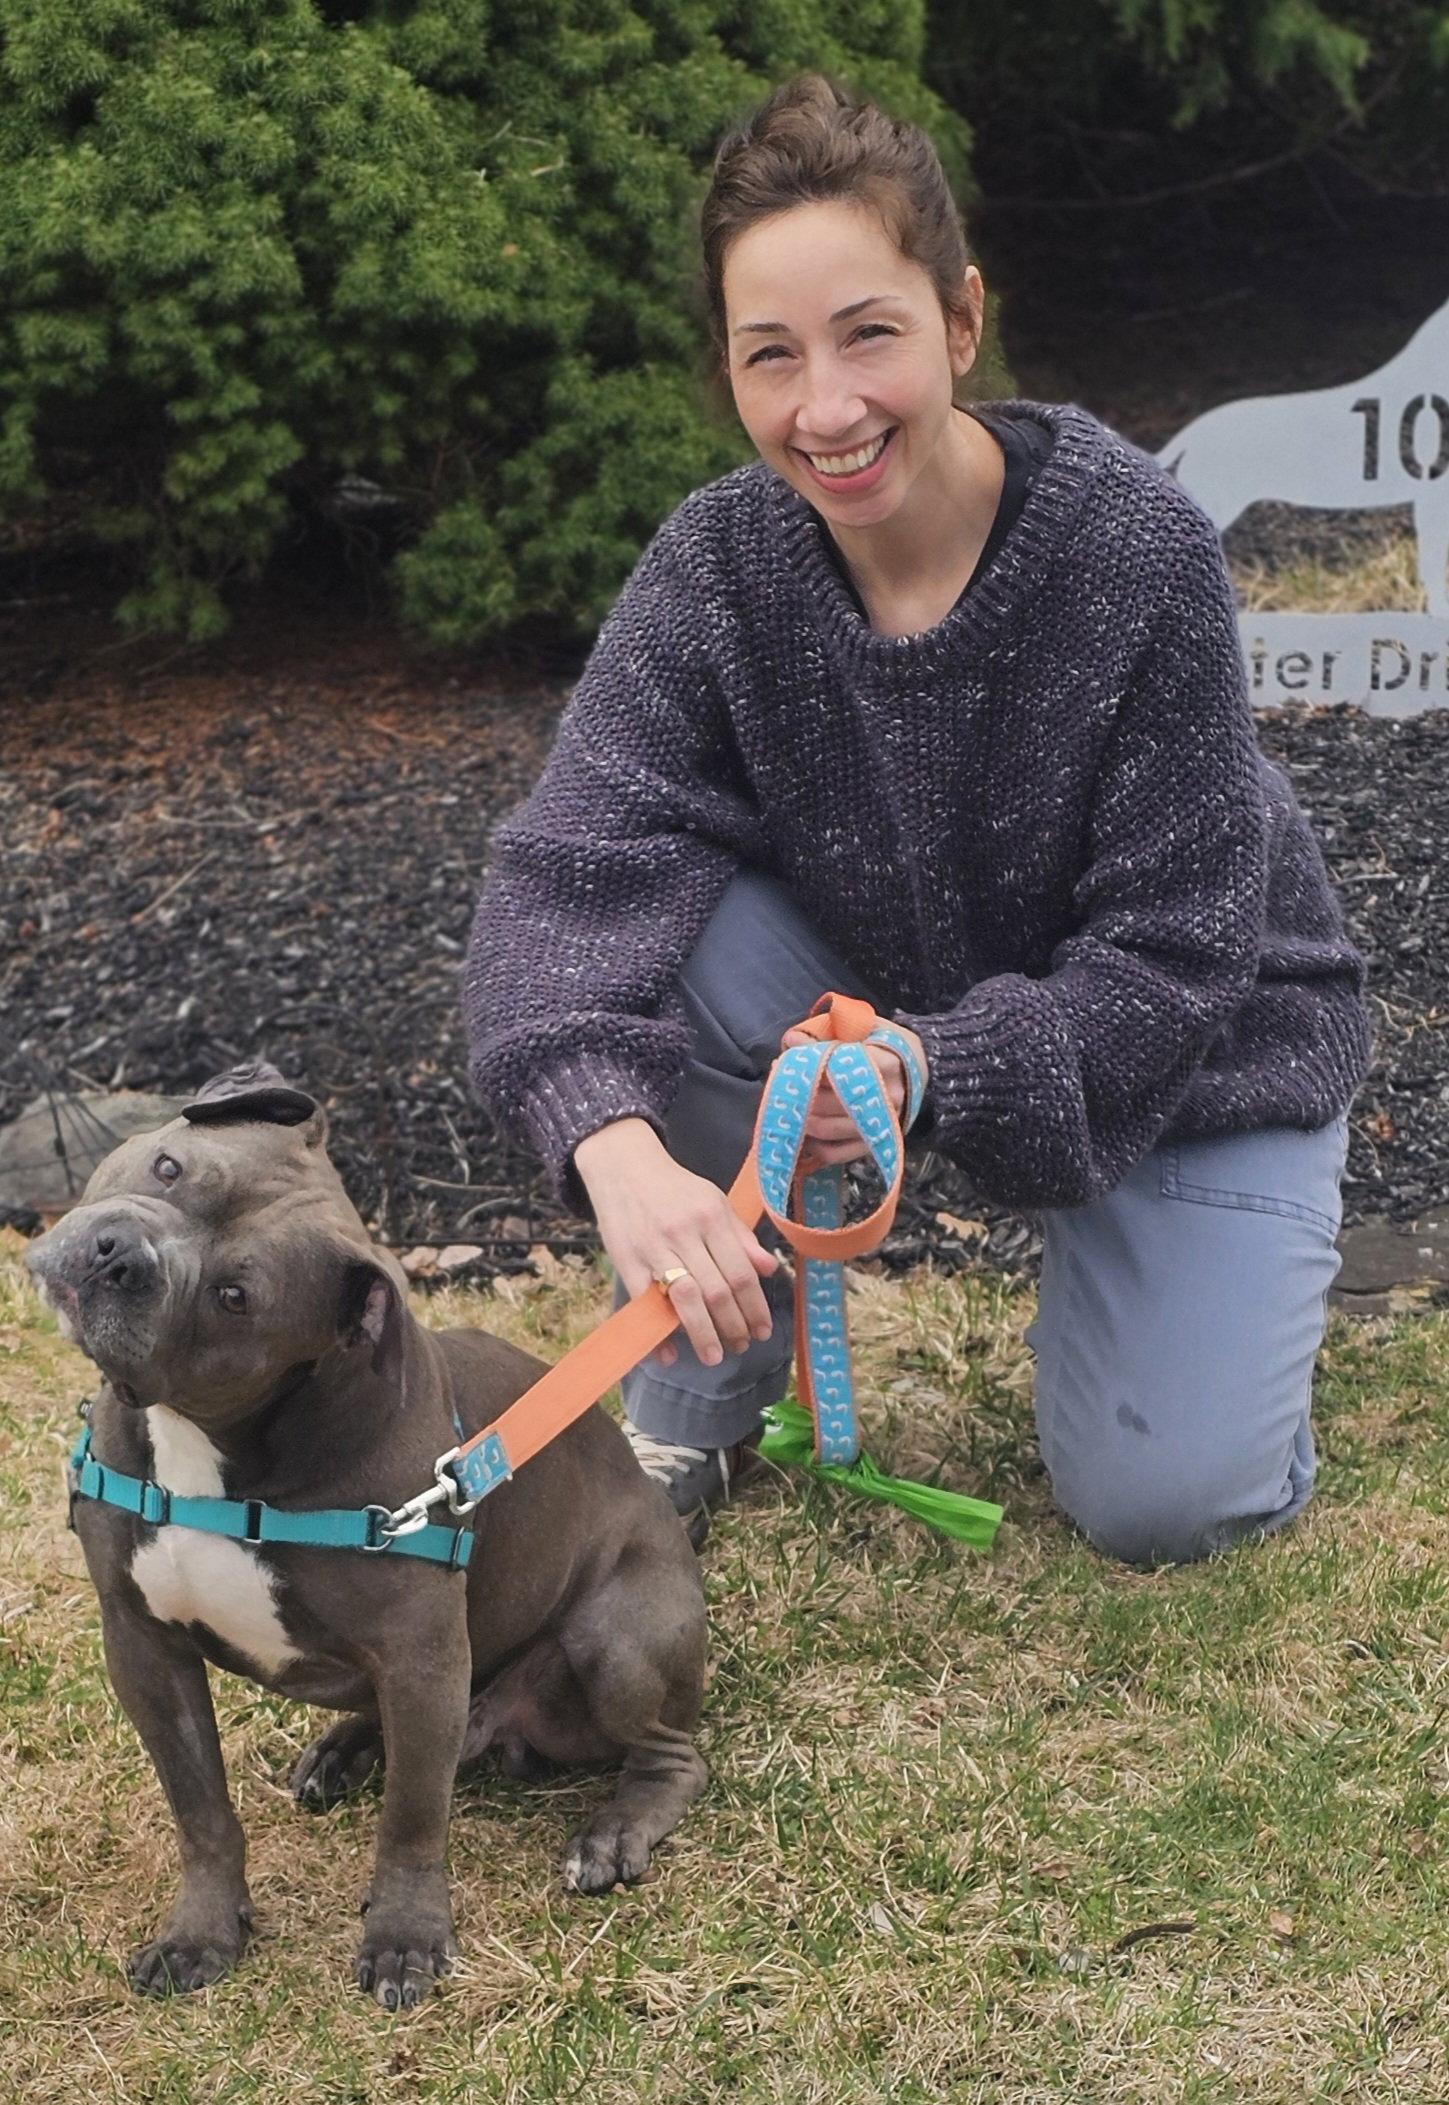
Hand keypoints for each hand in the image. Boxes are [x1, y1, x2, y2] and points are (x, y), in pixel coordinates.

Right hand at [572, 1119, 778, 1372]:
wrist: (624, 1167)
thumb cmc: (675, 1189)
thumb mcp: (715, 1202)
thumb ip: (741, 1237)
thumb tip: (769, 1269)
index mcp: (711, 1217)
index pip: (740, 1271)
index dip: (755, 1306)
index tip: (763, 1329)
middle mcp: (685, 1233)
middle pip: (717, 1289)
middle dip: (733, 1325)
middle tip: (742, 1345)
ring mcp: (654, 1247)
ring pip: (686, 1298)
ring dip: (704, 1334)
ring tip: (715, 1356)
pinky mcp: (627, 1260)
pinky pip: (645, 1302)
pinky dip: (658, 1332)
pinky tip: (670, 1355)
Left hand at [778, 1022, 927, 1170]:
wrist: (923, 1069)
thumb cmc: (887, 1044)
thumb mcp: (865, 1028)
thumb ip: (829, 1031)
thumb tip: (790, 1040)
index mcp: (886, 1063)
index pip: (838, 1067)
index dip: (807, 1064)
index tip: (786, 1058)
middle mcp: (887, 1098)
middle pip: (830, 1102)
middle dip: (798, 1094)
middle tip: (781, 1083)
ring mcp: (882, 1125)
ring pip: (828, 1130)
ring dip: (800, 1119)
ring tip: (788, 1106)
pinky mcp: (875, 1144)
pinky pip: (836, 1154)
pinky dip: (813, 1146)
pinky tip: (803, 1131)